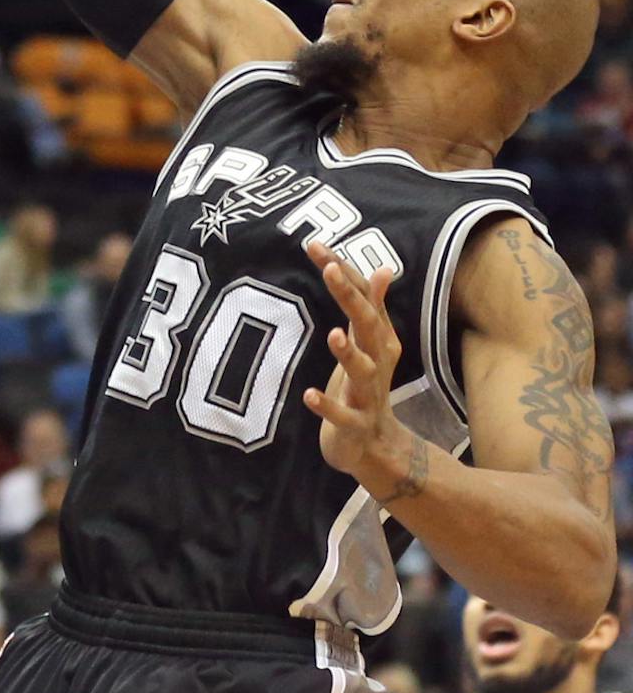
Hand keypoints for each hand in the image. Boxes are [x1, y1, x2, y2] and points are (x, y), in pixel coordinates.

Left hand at [303, 241, 427, 501]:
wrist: (376, 447)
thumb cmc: (364, 389)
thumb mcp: (370, 347)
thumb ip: (371, 308)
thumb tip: (383, 268)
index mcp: (377, 341)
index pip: (362, 300)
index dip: (342, 273)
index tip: (315, 245)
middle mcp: (377, 363)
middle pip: (367, 326)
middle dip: (352, 298)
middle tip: (332, 271)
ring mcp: (368, 395)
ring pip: (363, 372)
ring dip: (349, 353)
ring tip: (333, 334)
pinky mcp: (355, 424)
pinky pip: (343, 415)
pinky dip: (327, 406)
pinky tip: (309, 394)